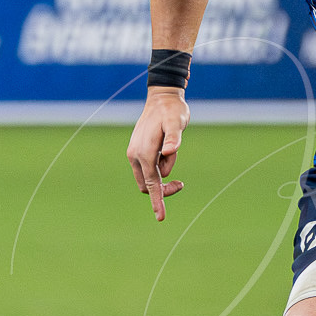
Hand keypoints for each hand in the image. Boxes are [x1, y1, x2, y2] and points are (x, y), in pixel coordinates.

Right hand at [127, 89, 187, 221]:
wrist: (162, 98)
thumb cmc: (172, 111)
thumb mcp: (177, 122)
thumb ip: (174, 138)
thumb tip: (169, 152)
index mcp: (144, 153)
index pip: (152, 183)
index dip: (158, 201)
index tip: (161, 217)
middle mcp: (135, 155)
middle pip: (149, 185)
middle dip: (164, 189)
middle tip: (181, 183)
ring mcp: (134, 154)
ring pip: (149, 178)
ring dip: (163, 173)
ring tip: (172, 152)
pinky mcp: (137, 152)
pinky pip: (148, 169)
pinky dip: (159, 167)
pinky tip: (166, 150)